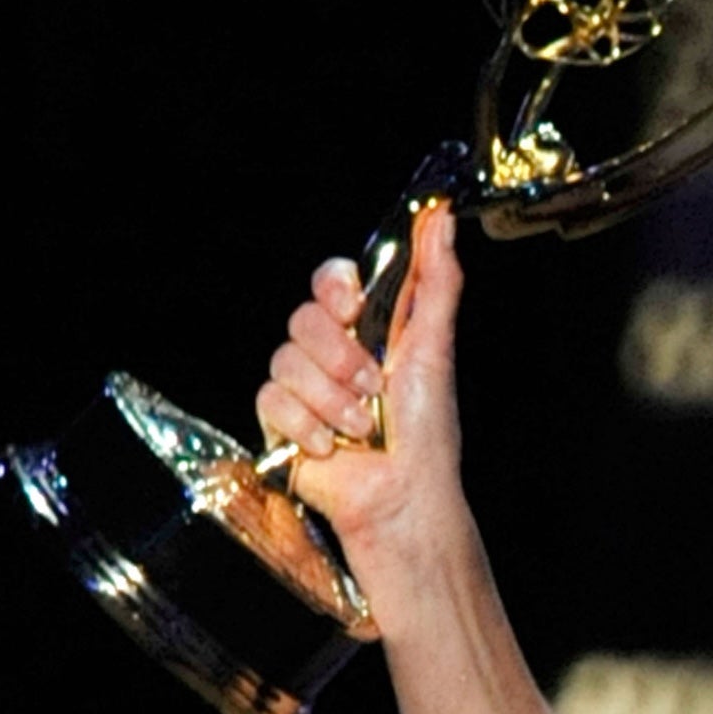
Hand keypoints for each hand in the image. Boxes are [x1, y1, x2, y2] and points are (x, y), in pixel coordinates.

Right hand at [255, 203, 467, 573]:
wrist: (402, 495)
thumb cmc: (426, 430)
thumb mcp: (435, 348)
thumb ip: (437, 281)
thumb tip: (442, 218)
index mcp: (367, 330)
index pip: (330, 281)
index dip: (334, 286)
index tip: (352, 306)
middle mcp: (331, 354)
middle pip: (302, 318)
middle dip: (339, 355)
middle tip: (373, 386)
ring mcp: (303, 388)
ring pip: (284, 360)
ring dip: (330, 397)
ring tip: (361, 426)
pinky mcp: (280, 422)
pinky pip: (270, 400)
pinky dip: (305, 425)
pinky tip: (331, 447)